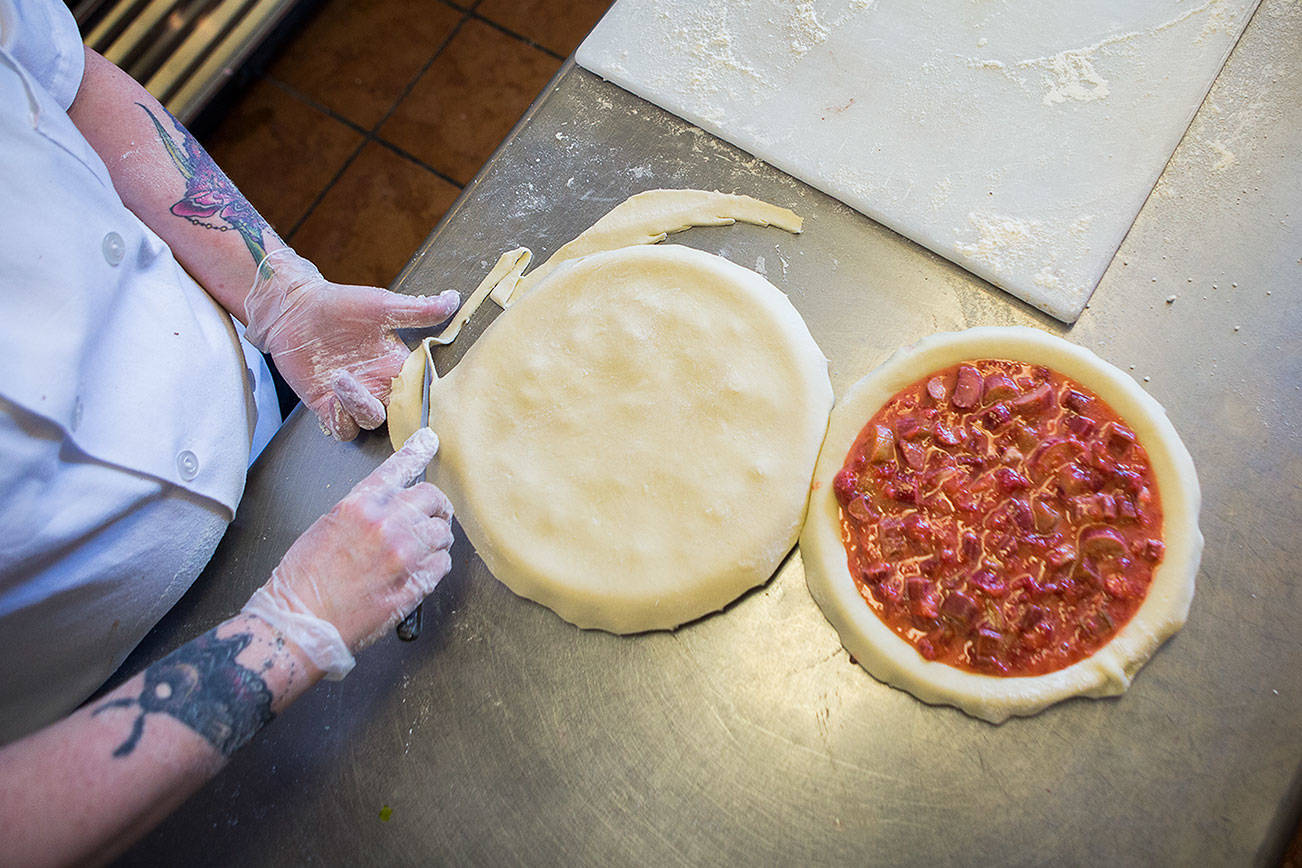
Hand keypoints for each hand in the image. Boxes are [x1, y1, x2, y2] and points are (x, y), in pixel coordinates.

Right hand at [241, 429, 452, 677]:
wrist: (298, 623)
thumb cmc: (302, 580)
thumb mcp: (326, 527)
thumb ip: (362, 511)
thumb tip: (389, 507)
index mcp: (359, 505)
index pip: (398, 468)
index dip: (417, 451)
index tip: (429, 441)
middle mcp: (386, 524)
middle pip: (432, 498)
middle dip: (433, 507)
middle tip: (431, 518)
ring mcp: (403, 555)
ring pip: (442, 533)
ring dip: (437, 539)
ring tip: (422, 550)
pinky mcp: (413, 585)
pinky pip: (442, 565)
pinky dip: (436, 566)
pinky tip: (419, 572)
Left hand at [243, 248, 458, 439]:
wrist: (294, 309)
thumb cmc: (339, 304)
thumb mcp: (383, 305)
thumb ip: (419, 310)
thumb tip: (455, 298)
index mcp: (397, 365)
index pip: (422, 391)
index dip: (426, 398)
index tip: (424, 393)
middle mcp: (378, 385)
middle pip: (399, 416)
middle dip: (395, 411)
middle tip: (380, 389)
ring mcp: (354, 398)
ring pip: (371, 422)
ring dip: (360, 407)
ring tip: (342, 378)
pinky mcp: (327, 406)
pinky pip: (343, 429)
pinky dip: (342, 418)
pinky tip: (333, 391)